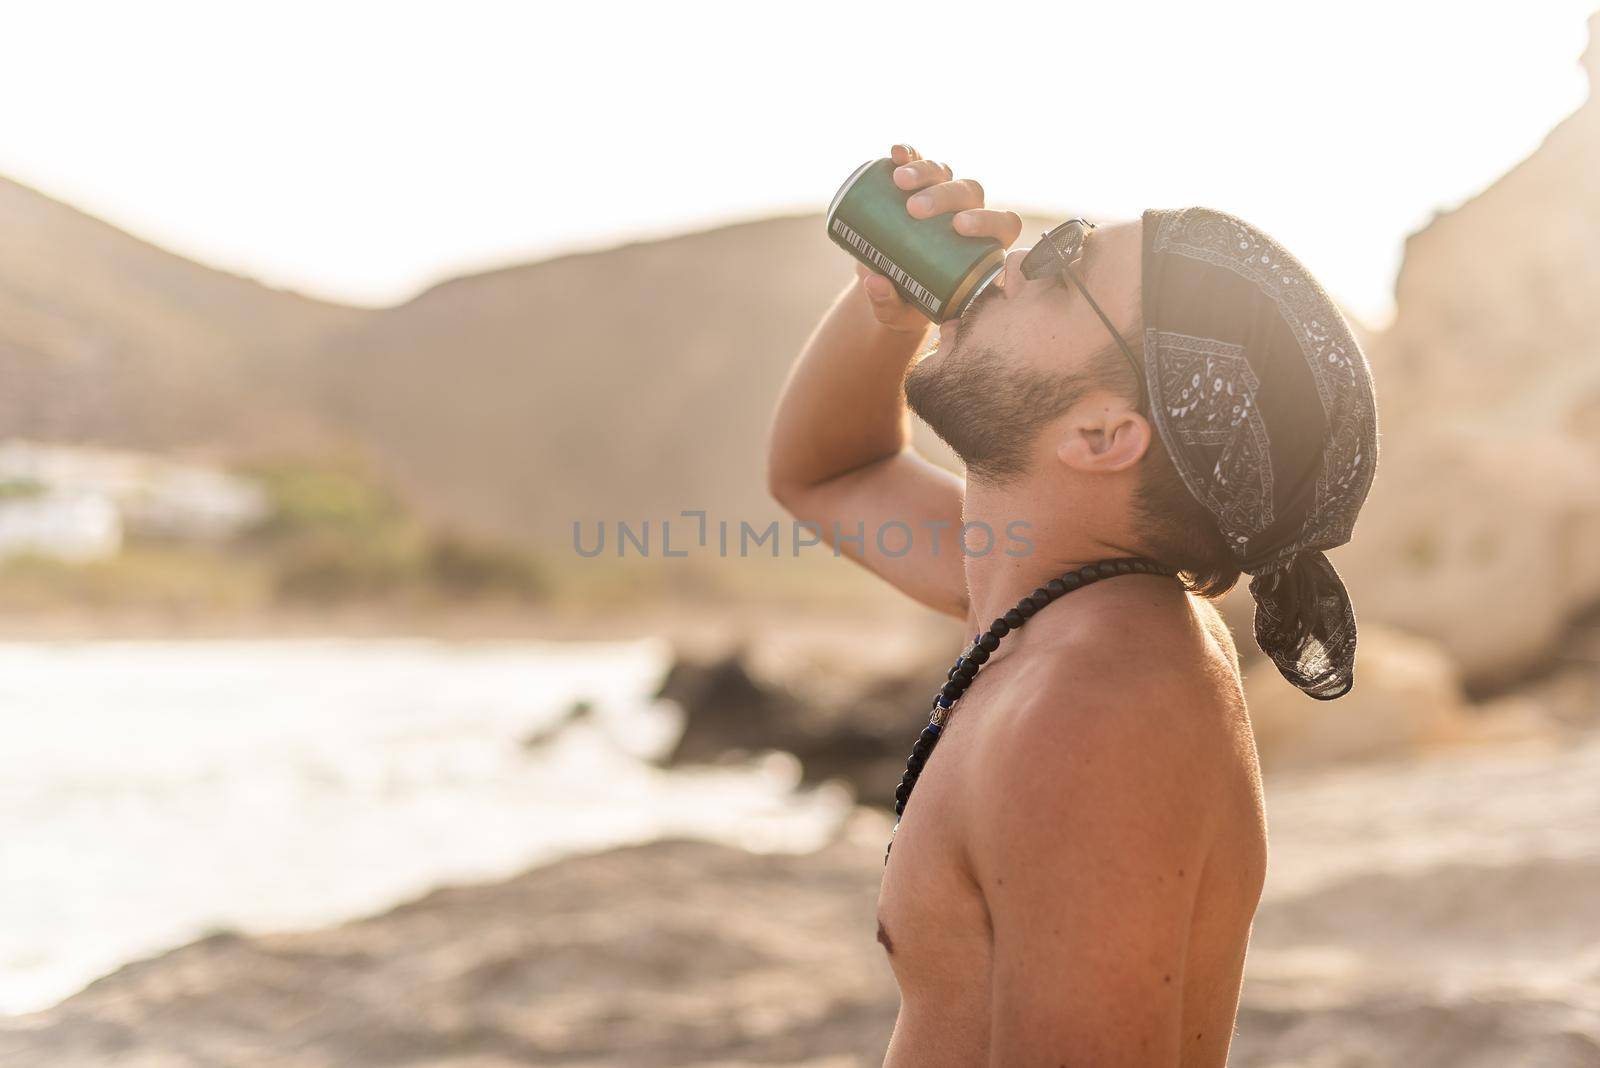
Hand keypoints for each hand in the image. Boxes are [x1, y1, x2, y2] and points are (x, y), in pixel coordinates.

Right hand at [856, 143, 1022, 332]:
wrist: (887, 282)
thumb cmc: (907, 302)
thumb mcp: (899, 311)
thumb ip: (889, 303)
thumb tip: (874, 283)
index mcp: (980, 246)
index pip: (1002, 225)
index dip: (989, 221)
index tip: (959, 228)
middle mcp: (966, 213)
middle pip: (969, 193)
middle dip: (945, 196)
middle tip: (915, 209)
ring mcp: (941, 194)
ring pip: (944, 173)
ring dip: (925, 171)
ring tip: (899, 182)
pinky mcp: (915, 183)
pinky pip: (917, 160)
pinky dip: (909, 154)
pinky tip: (896, 153)